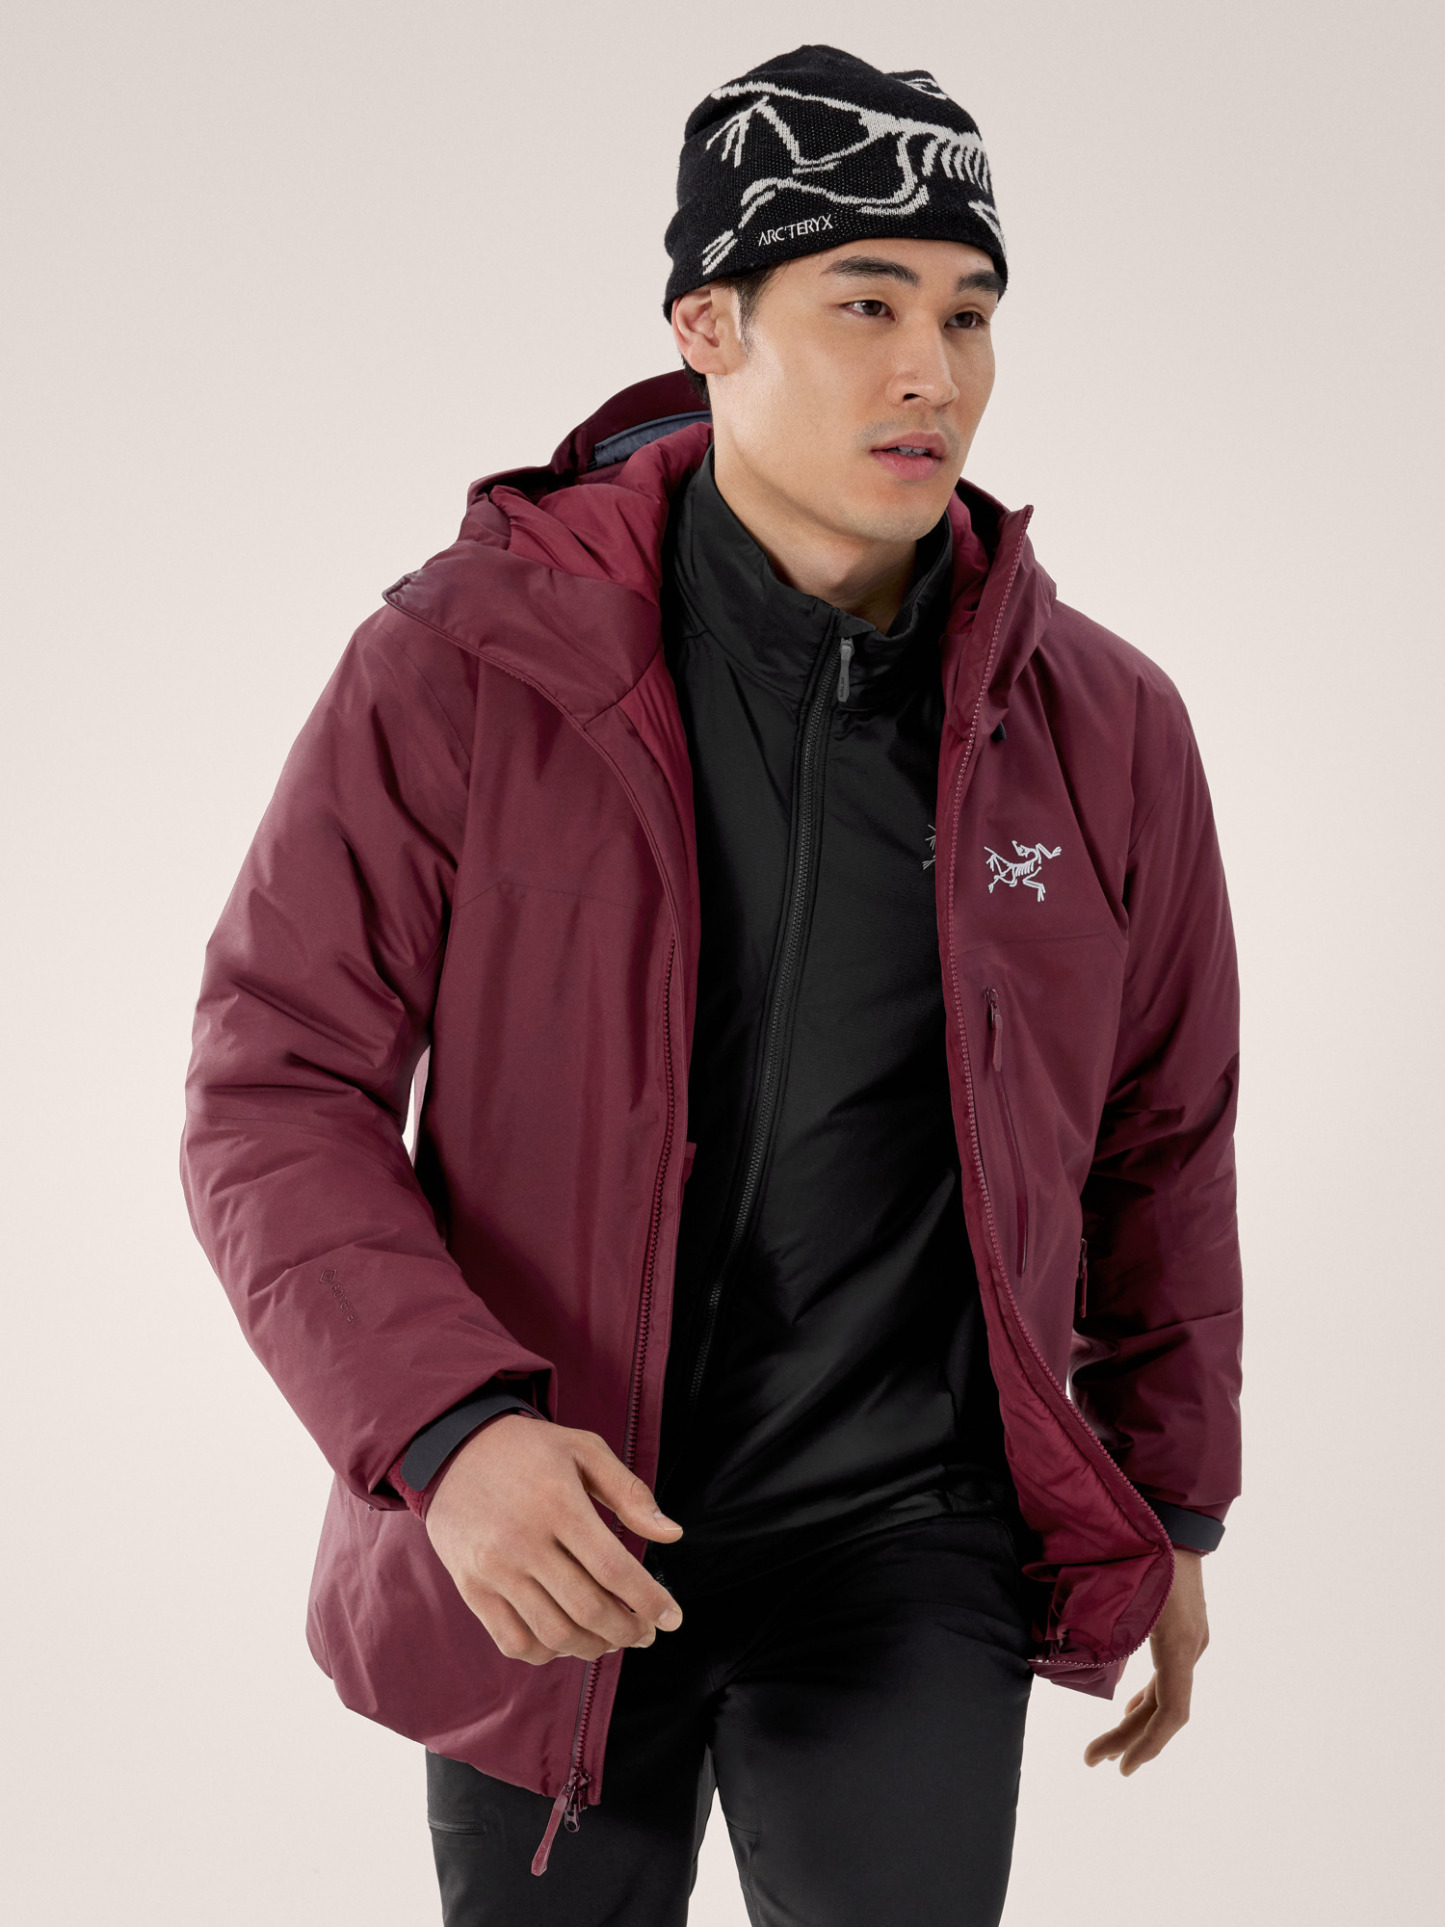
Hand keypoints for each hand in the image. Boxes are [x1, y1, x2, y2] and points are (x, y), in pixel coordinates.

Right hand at [425, 1414, 684, 1666]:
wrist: (452, 1448)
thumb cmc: (528, 1449)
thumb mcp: (584, 1449)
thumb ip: (629, 1492)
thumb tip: (672, 1535)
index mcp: (558, 1504)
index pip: (613, 1568)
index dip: (649, 1601)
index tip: (673, 1618)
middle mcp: (523, 1541)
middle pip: (587, 1608)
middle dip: (627, 1631)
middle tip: (646, 1633)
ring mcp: (493, 1569)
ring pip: (554, 1633)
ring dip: (593, 1647)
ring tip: (613, 1640)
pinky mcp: (471, 1588)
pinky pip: (513, 1641)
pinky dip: (547, 1653)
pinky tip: (568, 1641)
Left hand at [1084, 1548, 1208, 1773]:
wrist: (1177, 1514)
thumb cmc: (1147, 1548)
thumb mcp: (1123, 1591)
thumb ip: (1104, 1627)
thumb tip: (1070, 1661)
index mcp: (1179, 1644)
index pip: (1172, 1712)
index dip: (1147, 1744)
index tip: (1122, 1767)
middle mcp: (1191, 1647)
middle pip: (1164, 1710)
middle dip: (1128, 1739)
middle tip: (1092, 1761)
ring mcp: (1191, 1638)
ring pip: (1167, 1693)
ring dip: (1137, 1720)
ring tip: (1108, 1745)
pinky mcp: (1184, 1628)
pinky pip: (1168, 1675)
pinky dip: (1148, 1696)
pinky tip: (1131, 1706)